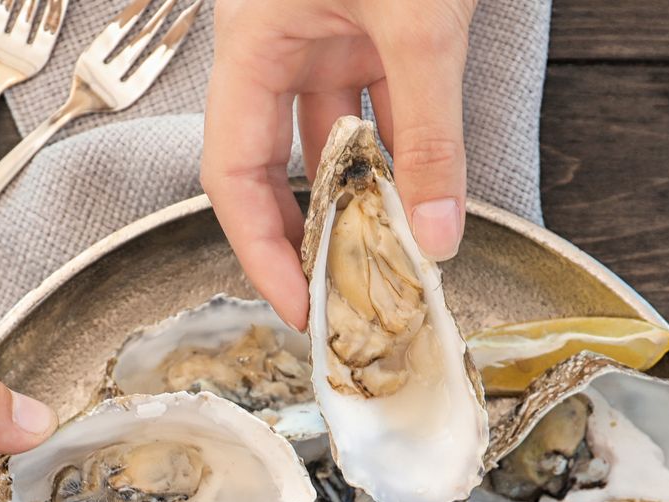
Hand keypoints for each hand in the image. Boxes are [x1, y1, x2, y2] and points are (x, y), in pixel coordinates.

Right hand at [202, 0, 479, 327]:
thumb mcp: (420, 27)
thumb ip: (428, 133)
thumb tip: (436, 234)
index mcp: (252, 41)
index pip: (233, 172)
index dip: (261, 250)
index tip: (300, 306)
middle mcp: (278, 44)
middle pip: (272, 167)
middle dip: (307, 236)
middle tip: (338, 299)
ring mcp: (327, 36)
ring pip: (332, 142)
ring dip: (363, 200)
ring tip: (390, 261)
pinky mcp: (375, 29)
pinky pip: (380, 108)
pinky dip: (401, 155)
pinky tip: (425, 201)